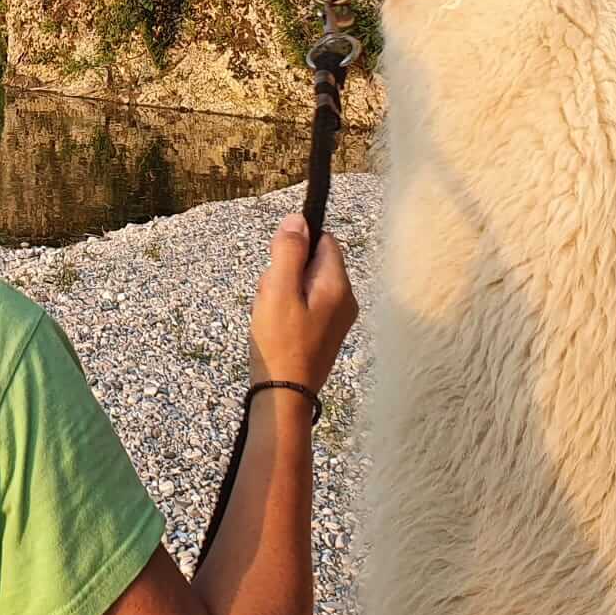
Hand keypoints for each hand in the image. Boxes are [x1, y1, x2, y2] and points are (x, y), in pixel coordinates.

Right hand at [247, 215, 357, 393]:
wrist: (284, 395)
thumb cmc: (280, 343)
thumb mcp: (278, 290)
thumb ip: (288, 252)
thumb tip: (298, 219)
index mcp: (338, 285)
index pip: (324, 241)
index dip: (296, 248)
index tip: (277, 269)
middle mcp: (345, 299)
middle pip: (312, 264)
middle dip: (285, 274)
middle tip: (271, 298)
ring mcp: (337, 318)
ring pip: (304, 286)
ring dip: (281, 293)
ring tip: (270, 316)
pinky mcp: (325, 333)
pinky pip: (305, 306)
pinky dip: (286, 310)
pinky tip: (274, 328)